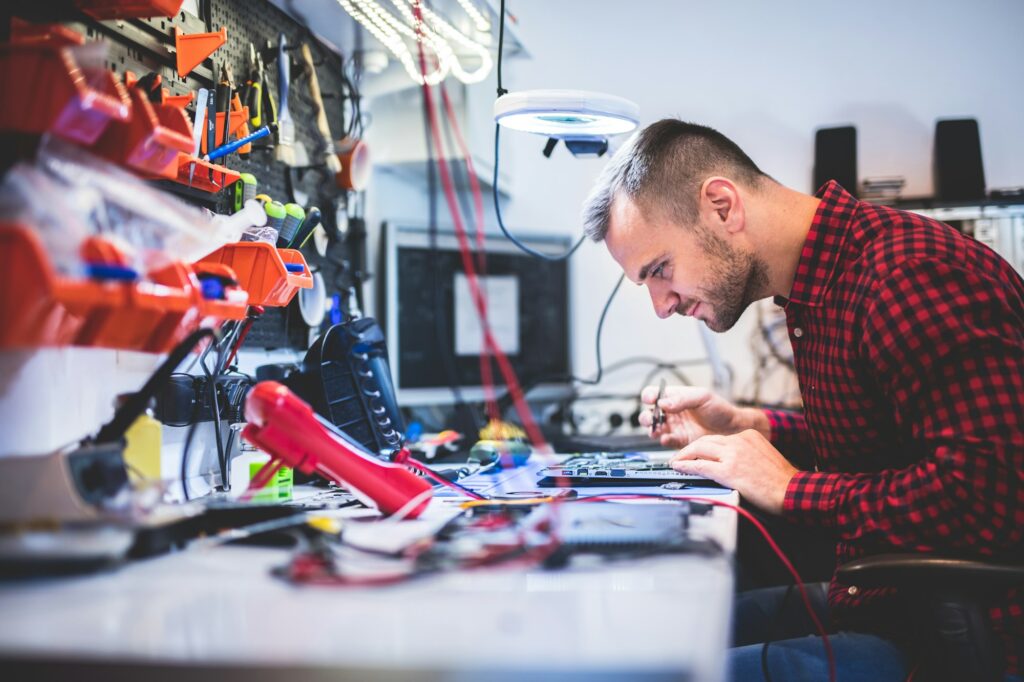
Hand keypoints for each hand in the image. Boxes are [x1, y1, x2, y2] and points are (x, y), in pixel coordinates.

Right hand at [638, 385, 769, 447]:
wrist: (733, 429)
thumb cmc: (720, 409)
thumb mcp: (702, 397)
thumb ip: (682, 399)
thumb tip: (663, 403)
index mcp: (674, 397)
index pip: (654, 394)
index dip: (649, 396)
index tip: (651, 400)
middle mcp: (671, 413)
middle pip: (649, 413)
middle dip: (647, 416)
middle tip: (652, 418)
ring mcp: (674, 427)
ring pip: (654, 428)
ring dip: (652, 429)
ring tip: (658, 430)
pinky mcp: (679, 441)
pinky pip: (665, 441)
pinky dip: (663, 440)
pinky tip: (668, 438)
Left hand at [668, 430, 797, 514]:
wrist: (793, 491)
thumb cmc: (781, 481)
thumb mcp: (762, 457)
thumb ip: (745, 455)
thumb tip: (728, 463)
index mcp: (748, 435)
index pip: (718, 438)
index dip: (703, 446)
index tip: (695, 453)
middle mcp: (739, 440)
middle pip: (705, 440)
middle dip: (689, 449)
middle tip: (680, 457)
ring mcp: (733, 454)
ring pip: (699, 449)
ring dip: (684, 456)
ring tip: (675, 462)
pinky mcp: (729, 470)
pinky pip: (700, 466)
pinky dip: (686, 466)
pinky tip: (678, 468)